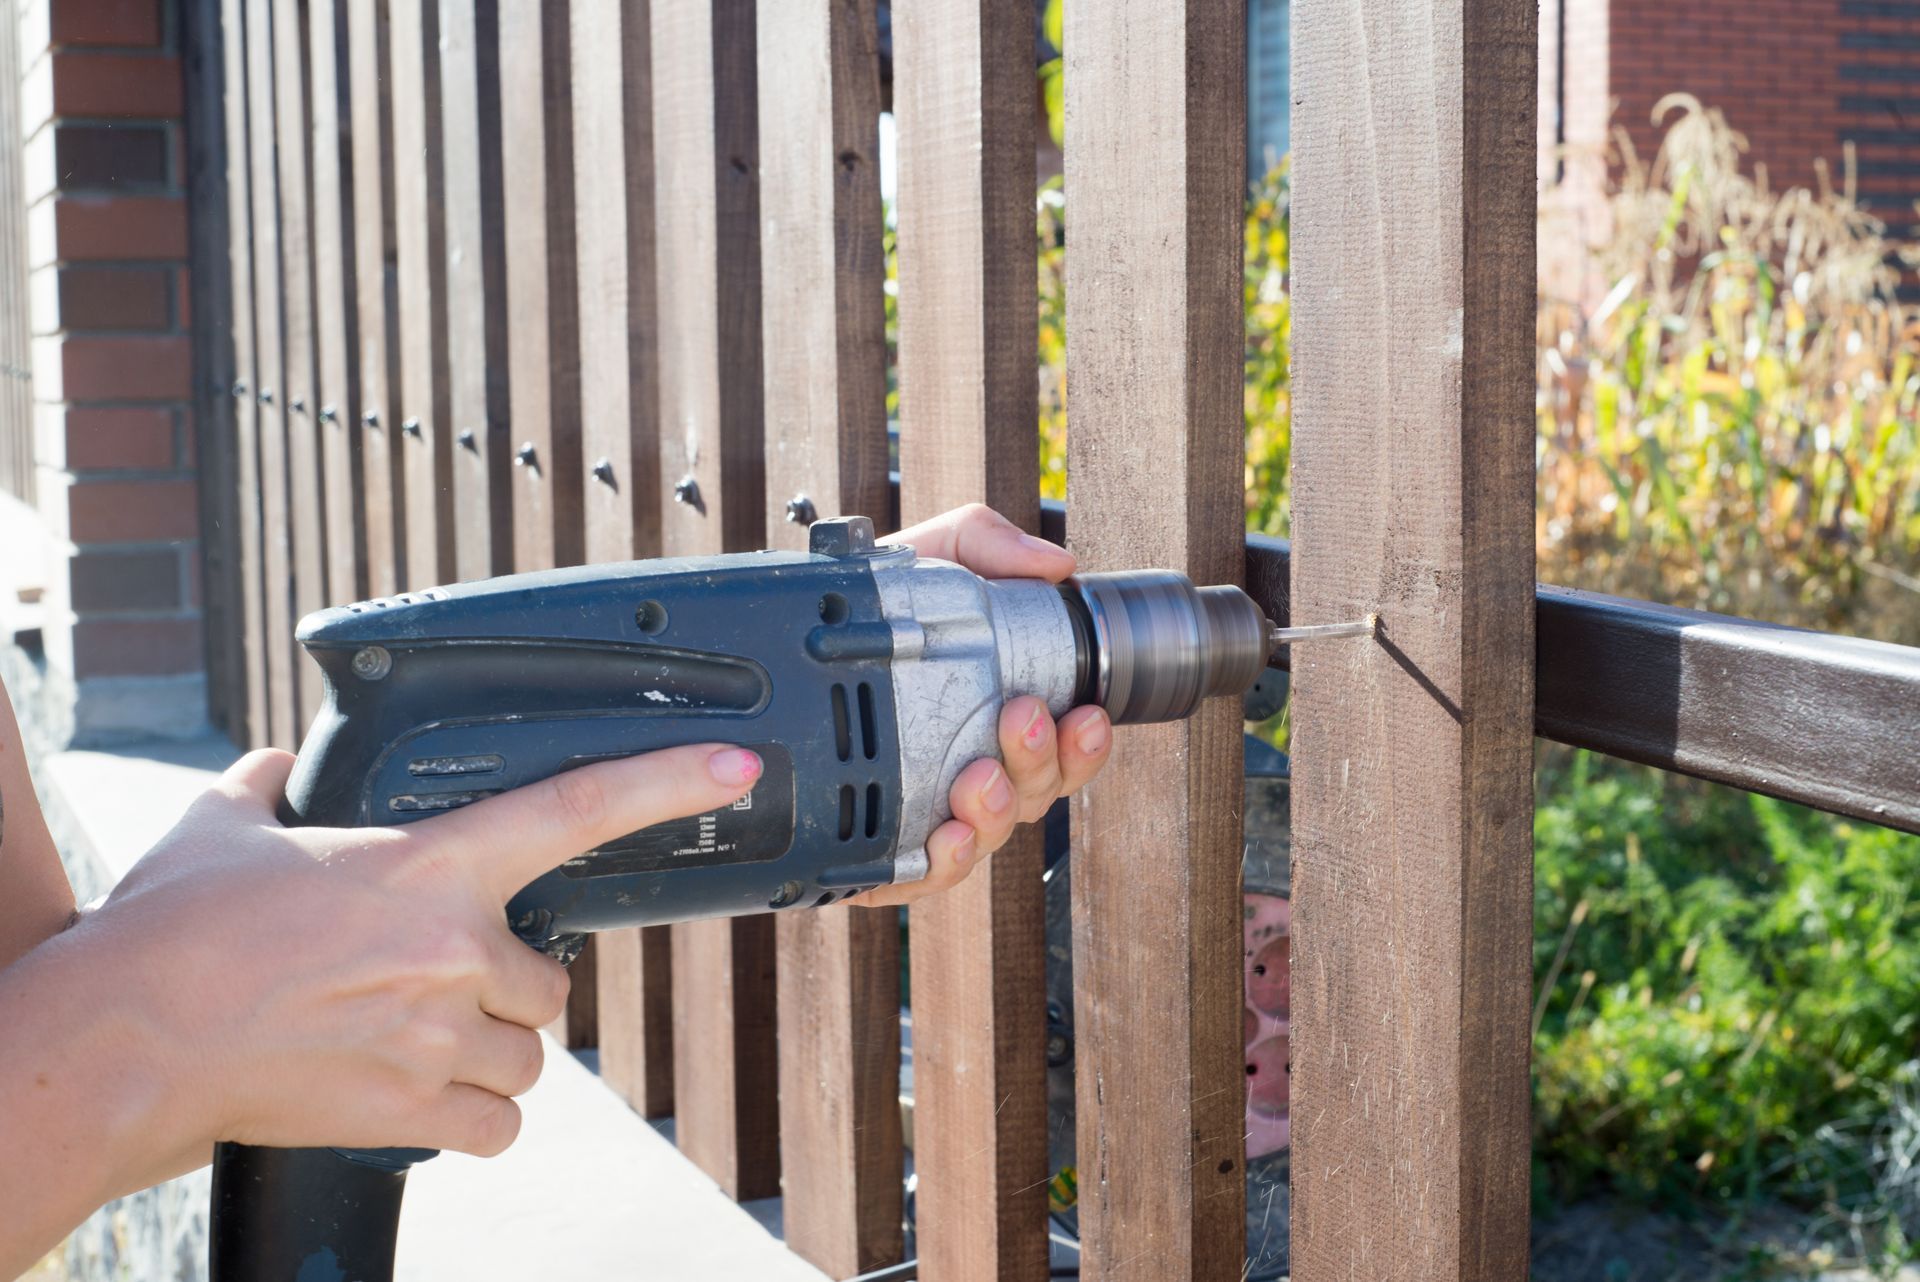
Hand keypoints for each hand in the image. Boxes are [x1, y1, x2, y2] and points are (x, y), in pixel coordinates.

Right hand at [75, 741, 763, 1173]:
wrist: (129, 1040)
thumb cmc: (174, 930)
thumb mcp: (225, 827)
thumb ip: (271, 786)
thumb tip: (280, 764)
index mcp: (430, 864)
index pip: (577, 808)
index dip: (670, 780)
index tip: (739, 765)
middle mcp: (458, 947)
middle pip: (550, 981)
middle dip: (508, 992)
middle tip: (438, 990)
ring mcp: (443, 1032)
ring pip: (530, 1059)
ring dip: (491, 1058)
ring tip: (417, 1048)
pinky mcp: (417, 1107)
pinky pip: (501, 1126)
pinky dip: (474, 1121)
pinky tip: (422, 1101)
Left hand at [847, 504, 1113, 907]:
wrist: (778, 639)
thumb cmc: (870, 608)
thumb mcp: (927, 557)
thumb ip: (985, 543)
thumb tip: (1054, 564)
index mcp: (998, 717)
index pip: (1063, 746)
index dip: (1084, 742)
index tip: (1085, 713)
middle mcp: (974, 769)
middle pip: (1034, 794)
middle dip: (1040, 763)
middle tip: (1022, 718)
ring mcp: (931, 811)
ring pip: (986, 833)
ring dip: (995, 812)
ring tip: (977, 779)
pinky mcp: (881, 850)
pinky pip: (920, 872)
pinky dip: (938, 862)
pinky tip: (941, 837)